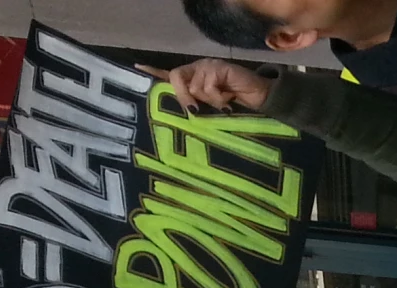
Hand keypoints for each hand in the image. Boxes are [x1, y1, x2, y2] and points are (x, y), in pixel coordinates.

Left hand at [151, 59, 270, 112]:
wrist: (259, 97)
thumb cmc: (235, 108)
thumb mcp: (212, 110)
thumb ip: (197, 107)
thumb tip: (188, 112)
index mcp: (192, 79)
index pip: (170, 74)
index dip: (153, 72)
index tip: (138, 68)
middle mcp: (196, 70)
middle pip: (176, 77)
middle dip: (184, 96)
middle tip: (196, 110)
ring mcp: (207, 66)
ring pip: (195, 86)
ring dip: (209, 100)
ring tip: (224, 103)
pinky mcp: (219, 67)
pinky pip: (209, 86)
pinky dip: (219, 98)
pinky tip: (230, 97)